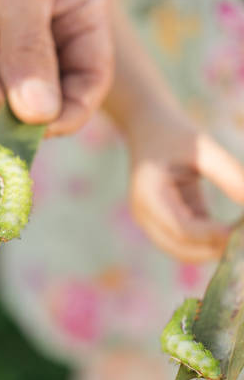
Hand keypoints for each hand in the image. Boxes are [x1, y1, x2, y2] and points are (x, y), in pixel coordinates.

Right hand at [129, 108, 243, 261]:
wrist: (147, 128)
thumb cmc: (174, 133)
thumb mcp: (203, 148)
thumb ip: (230, 175)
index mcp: (149, 193)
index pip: (181, 228)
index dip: (214, 236)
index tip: (241, 233)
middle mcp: (145, 214)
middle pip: (181, 248)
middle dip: (216, 249)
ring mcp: (152, 221)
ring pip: (185, 251)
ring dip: (214, 248)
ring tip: (240, 233)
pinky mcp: (163, 222)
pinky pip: (188, 242)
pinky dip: (210, 240)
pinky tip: (233, 230)